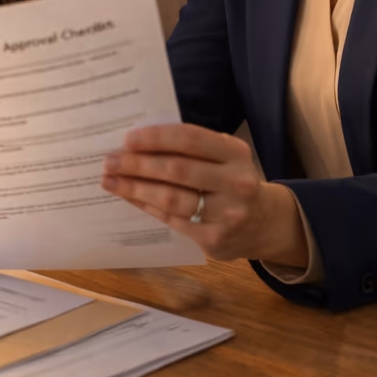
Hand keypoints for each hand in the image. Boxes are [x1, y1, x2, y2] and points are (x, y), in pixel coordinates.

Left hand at [101, 123, 307, 266]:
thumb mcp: (224, 158)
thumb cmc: (232, 181)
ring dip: (134, 188)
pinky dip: (146, 206)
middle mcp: (236, 182)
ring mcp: (227, 213)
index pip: (190, 139)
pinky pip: (171, 219)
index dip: (156, 137)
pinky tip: (129, 197)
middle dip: (137, 164)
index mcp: (236, 153)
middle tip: (110, 161)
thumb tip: (138, 143)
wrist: (266, 224)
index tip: (128, 139)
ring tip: (110, 180)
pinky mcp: (214, 238)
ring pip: (170, 198)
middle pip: (176, 170)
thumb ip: (191, 149)